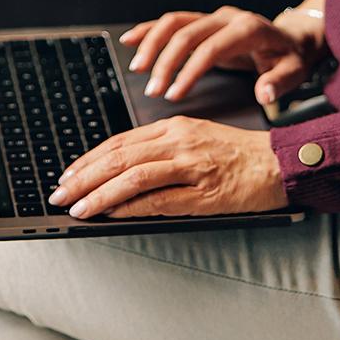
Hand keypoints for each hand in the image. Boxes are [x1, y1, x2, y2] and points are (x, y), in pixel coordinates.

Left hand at [45, 116, 287, 218]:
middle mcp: (179, 141)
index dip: (89, 159)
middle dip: (84, 176)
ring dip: (100, 193)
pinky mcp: (205, 192)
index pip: (120, 142)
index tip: (68, 174)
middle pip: (120, 157)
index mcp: (174, 127)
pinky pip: (160, 198)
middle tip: (60, 193)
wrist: (280, 163)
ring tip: (78, 207)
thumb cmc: (238, 155)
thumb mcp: (195, 139)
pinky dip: (132, 206)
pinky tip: (113, 212)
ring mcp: (192, 165)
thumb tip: (120, 170)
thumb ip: (160, 150)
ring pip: (134, 176)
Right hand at [121, 3, 323, 106]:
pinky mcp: (203, 21)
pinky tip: (130, 40)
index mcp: (248, 29)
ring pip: (174, 22)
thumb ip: (278, 83)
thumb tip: (264, 94)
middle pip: (187, 33)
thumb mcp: (293, 71)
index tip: (175, 94)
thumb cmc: (290, 57)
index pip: (212, 48)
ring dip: (151, 44)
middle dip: (165, 61)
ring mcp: (213, 17)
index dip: (190, 70)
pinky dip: (149, 30)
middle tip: (153, 89)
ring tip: (137, 69)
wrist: (290, 38)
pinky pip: (171, 22)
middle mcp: (226, 17)